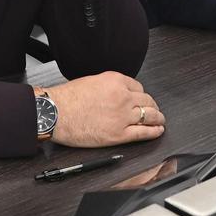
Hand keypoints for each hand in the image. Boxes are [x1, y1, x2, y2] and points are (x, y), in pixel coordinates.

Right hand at [43, 72, 165, 146]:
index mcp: (116, 81)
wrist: (55, 113)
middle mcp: (123, 97)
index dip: (141, 95)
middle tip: (154, 110)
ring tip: (160, 120)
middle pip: (147, 101)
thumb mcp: (92, 81)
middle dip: (152, 106)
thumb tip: (117, 93)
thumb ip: (109, 86)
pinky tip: (158, 131)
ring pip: (149, 116)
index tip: (142, 99)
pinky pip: (143, 133)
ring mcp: (122, 116)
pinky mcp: (118, 134)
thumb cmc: (67, 98)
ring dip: (158, 118)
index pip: (138, 87)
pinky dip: (153, 132)